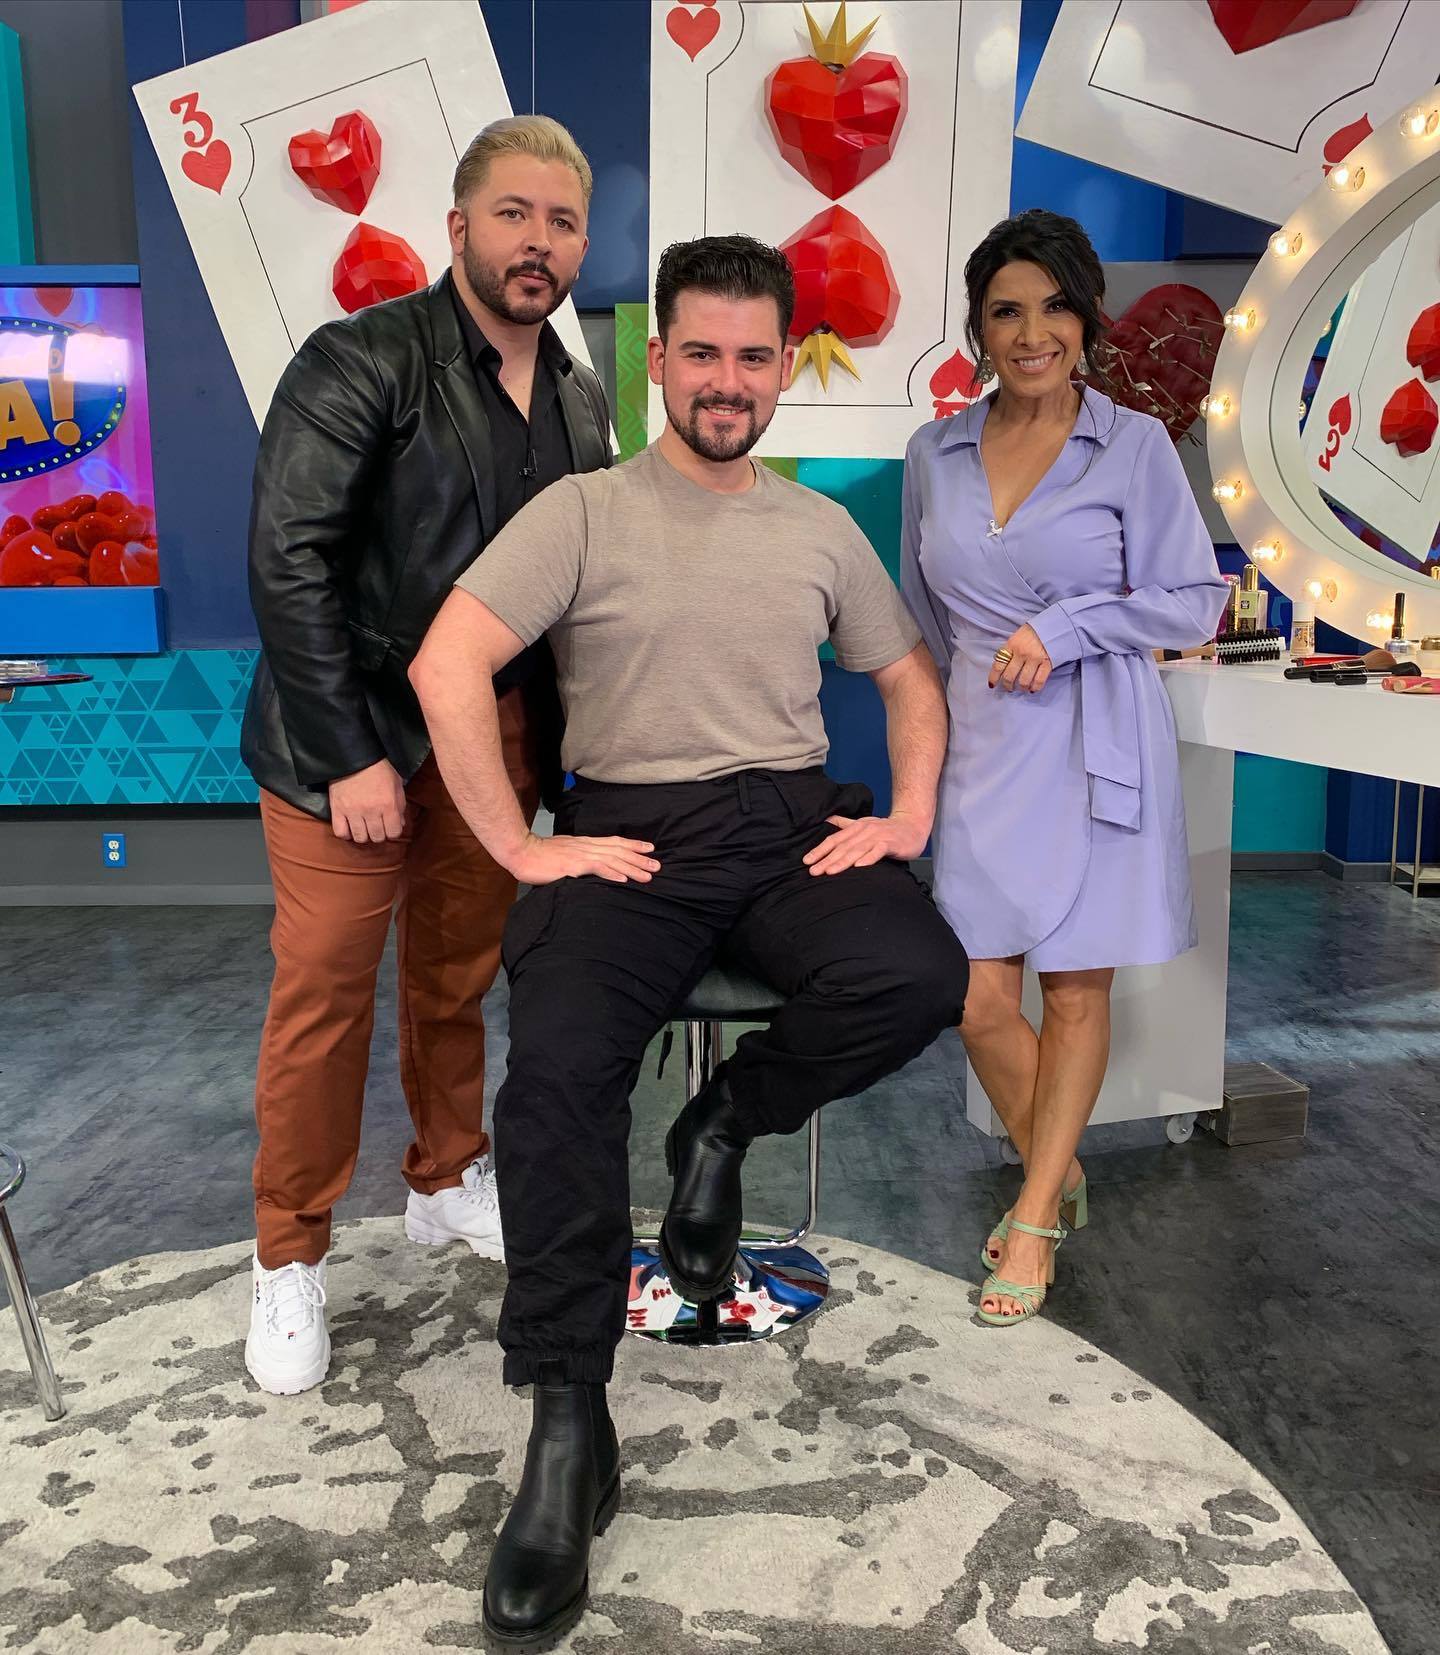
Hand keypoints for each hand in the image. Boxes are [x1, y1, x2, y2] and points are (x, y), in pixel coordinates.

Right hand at [329, 758, 406, 842]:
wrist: (355, 756)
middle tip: (377, 825)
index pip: (394, 833)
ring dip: (364, 835)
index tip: (390, 826)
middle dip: (379, 833)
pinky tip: (350, 827)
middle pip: (377, 837)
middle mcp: (371, 811)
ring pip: (360, 838)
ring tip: (364, 827)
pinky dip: (346, 833)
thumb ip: (401, 805)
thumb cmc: (379, 769)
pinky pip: (341, 833)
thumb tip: (400, 824)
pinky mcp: (337, 810)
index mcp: (388, 804)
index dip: (393, 831)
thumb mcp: (396, 784)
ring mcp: (353, 812)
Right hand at [506, 831, 660, 885]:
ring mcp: (581, 855)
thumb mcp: (564, 852)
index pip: (614, 842)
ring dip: (632, 868)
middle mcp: (587, 846)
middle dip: (640, 858)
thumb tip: (590, 864)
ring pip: (613, 859)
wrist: (521, 851)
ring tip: (648, 876)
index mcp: (585, 843)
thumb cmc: (539, 855)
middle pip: (619, 850)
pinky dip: (612, 873)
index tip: (650, 848)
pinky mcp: (573, 865)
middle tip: (658, 866)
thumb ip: (578, 857)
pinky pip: (597, 868)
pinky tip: (624, 880)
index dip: (633, 844)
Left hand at [802, 812, 929, 876]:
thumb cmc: (886, 829)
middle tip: (813, 871)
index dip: (820, 850)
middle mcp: (864, 831)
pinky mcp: (890, 843)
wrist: (912, 825)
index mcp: (856, 827)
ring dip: (843, 861)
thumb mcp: (863, 824)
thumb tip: (827, 820)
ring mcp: (877, 837)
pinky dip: (869, 858)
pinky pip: (878, 851)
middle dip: (826, 860)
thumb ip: (845, 824)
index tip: (807, 861)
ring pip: (857, 850)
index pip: (834, 840)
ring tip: (830, 871)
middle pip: (842, 847)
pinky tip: (859, 867)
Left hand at [989, 622, 1051, 692]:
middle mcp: (1021, 653)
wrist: (1054, 625)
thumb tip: (1003, 666)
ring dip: (1021, 688)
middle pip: (1009, 676)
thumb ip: (1010, 650)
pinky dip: (1035, 687)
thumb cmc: (1033, 631)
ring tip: (1021, 689)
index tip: (992, 685)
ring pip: (1023, 681)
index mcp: (1011, 645)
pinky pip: (1039, 680)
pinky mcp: (1047, 663)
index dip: (993, 678)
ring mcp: (1034, 658)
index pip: (998, 665)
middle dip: (1007, 685)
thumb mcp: (1017, 636)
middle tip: (1009, 688)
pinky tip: (1032, 689)